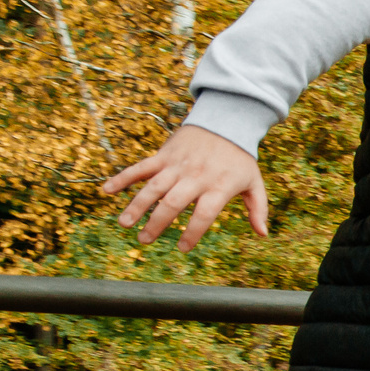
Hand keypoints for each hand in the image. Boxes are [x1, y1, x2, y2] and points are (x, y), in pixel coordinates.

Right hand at [100, 124, 267, 250]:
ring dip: (136, 205)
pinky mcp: (163, 155)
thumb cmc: (239, 158)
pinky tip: (107, 191)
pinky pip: (140, 167)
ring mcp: (177, 165)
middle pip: (173, 203)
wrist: (225, 122)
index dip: (193, 233)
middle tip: (144, 240)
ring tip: (124, 223)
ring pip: (153, 187)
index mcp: (219, 187)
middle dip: (157, 224)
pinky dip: (123, 178)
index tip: (182, 249)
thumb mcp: (254, 182)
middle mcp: (195, 177)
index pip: (204, 215)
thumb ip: (258, 208)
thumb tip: (263, 234)